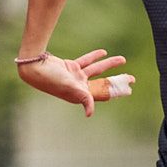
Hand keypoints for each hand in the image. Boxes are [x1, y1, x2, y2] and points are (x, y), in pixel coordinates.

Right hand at [18, 49, 132, 117]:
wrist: (34, 68)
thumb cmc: (51, 80)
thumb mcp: (70, 88)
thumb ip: (83, 99)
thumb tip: (90, 114)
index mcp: (80, 95)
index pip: (103, 93)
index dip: (116, 91)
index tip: (129, 88)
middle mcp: (79, 88)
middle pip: (103, 82)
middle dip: (117, 80)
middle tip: (132, 78)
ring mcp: (75, 77)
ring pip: (96, 69)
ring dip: (109, 64)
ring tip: (123, 59)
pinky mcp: (71, 67)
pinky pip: (86, 61)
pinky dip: (94, 57)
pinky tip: (103, 52)